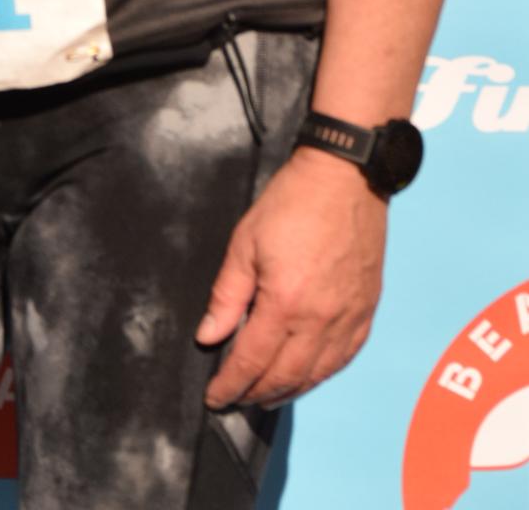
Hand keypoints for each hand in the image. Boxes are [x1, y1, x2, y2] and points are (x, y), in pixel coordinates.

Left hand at [197, 147, 387, 409]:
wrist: (344, 177)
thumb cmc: (292, 202)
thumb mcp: (245, 242)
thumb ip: (227, 295)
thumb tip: (209, 335)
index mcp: (286, 302)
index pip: (252, 359)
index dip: (231, 383)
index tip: (214, 397)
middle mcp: (321, 319)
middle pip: (285, 376)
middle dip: (257, 394)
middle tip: (236, 400)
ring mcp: (349, 317)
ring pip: (317, 374)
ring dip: (289, 391)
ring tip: (266, 396)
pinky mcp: (367, 310)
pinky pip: (344, 358)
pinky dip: (322, 374)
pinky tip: (308, 375)